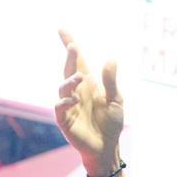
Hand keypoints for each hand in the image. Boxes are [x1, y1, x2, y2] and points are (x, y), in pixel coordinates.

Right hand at [54, 29, 123, 175]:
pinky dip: (66, 102)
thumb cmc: (111, 123)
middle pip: (69, 70)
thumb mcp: (115, 100)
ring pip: (63, 88)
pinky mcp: (65, 120)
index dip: (70, 46)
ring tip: (80, 77)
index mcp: (89, 85)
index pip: (78, 62)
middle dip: (70, 58)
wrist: (107, 147)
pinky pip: (60, 108)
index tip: (62, 30)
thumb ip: (111, 82)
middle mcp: (76, 92)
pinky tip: (75, 99)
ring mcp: (69, 105)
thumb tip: (111, 59)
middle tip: (72, 46)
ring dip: (70, 81)